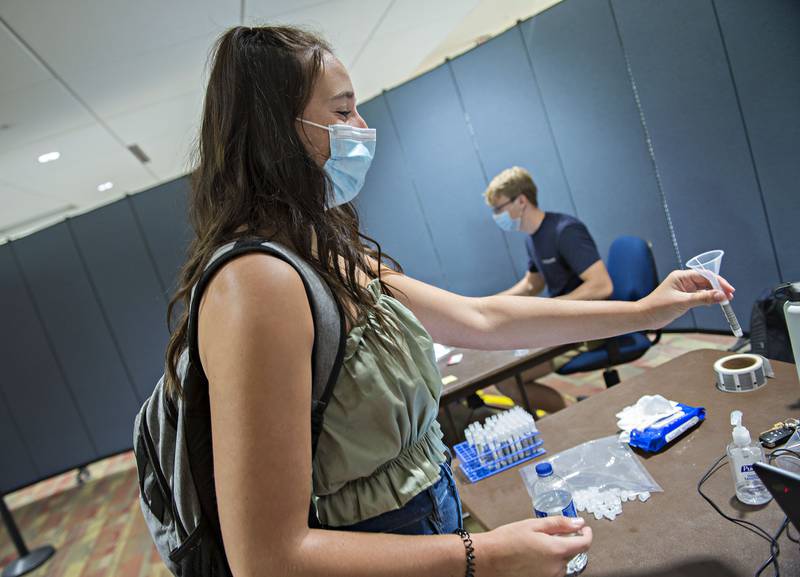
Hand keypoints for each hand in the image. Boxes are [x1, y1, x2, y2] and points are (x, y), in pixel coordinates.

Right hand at [472, 516, 592, 576]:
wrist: (487, 558)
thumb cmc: (506, 540)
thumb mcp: (533, 524)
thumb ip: (559, 524)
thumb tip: (578, 523)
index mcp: (556, 550)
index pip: (584, 544)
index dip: (587, 534)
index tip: (583, 529)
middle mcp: (556, 568)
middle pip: (571, 553)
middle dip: (565, 542)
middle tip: (548, 533)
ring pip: (561, 563)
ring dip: (556, 554)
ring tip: (535, 545)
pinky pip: (552, 572)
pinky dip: (547, 563)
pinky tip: (532, 556)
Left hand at [638, 270, 734, 329]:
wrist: (645, 317)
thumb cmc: (658, 307)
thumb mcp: (682, 302)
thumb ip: (703, 299)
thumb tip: (721, 296)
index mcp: (681, 277)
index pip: (705, 275)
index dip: (718, 282)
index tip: (729, 290)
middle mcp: (683, 281)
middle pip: (706, 281)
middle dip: (719, 288)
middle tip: (730, 296)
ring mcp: (684, 289)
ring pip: (704, 289)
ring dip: (714, 294)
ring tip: (726, 300)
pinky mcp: (684, 298)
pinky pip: (700, 296)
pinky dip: (708, 299)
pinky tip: (715, 302)